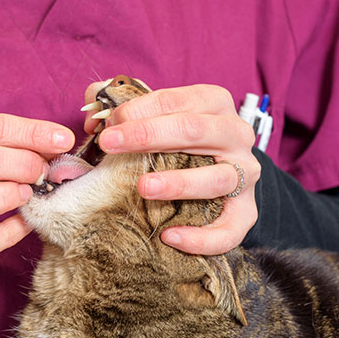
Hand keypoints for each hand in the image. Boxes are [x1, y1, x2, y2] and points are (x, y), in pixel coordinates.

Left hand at [84, 82, 259, 254]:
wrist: (213, 174)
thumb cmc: (173, 141)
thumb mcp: (150, 116)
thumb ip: (118, 108)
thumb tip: (92, 115)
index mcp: (213, 103)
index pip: (177, 100)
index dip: (139, 110)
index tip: (108, 124)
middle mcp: (235, 134)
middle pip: (195, 130)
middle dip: (148, 135)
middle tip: (109, 144)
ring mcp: (245, 173)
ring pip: (217, 177)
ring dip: (179, 183)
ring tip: (143, 188)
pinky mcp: (246, 211)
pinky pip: (231, 229)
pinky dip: (202, 237)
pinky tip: (170, 236)